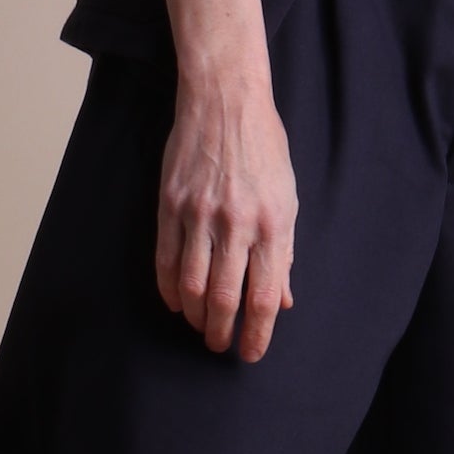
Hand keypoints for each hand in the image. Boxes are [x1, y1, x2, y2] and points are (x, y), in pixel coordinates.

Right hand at [156, 70, 296, 359]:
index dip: (257, 333)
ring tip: (199, 325)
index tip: (251, 353)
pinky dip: (169, 287)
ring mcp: (200, 213)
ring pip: (191, 284)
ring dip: (194, 315)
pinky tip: (175, 300)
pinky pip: (166, 258)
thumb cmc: (263, 148)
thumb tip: (282, 299)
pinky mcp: (171, 203)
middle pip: (224, 297)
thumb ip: (283, 252)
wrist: (225, 100)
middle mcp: (237, 222)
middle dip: (221, 332)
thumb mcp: (286, 199)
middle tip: (219, 346)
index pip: (264, 295)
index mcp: (273, 223)